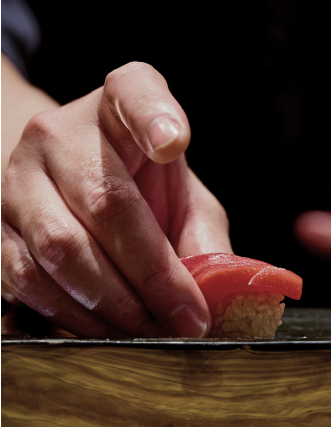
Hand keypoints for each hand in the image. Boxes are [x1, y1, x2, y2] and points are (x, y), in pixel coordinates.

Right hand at [1, 60, 231, 337]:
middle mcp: (58, 136)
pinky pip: (29, 280)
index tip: (175, 142)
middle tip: (186, 319)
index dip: (152, 115)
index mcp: (115, 111)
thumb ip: (203, 239)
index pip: (132, 93)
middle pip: (104, 202)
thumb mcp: (182, 202)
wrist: (67, 191)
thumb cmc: (138, 195)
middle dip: (153, 276)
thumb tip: (215, 297)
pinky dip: (75, 316)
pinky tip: (110, 331)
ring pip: (61, 250)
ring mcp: (18, 180)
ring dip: (115, 306)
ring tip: (153, 333)